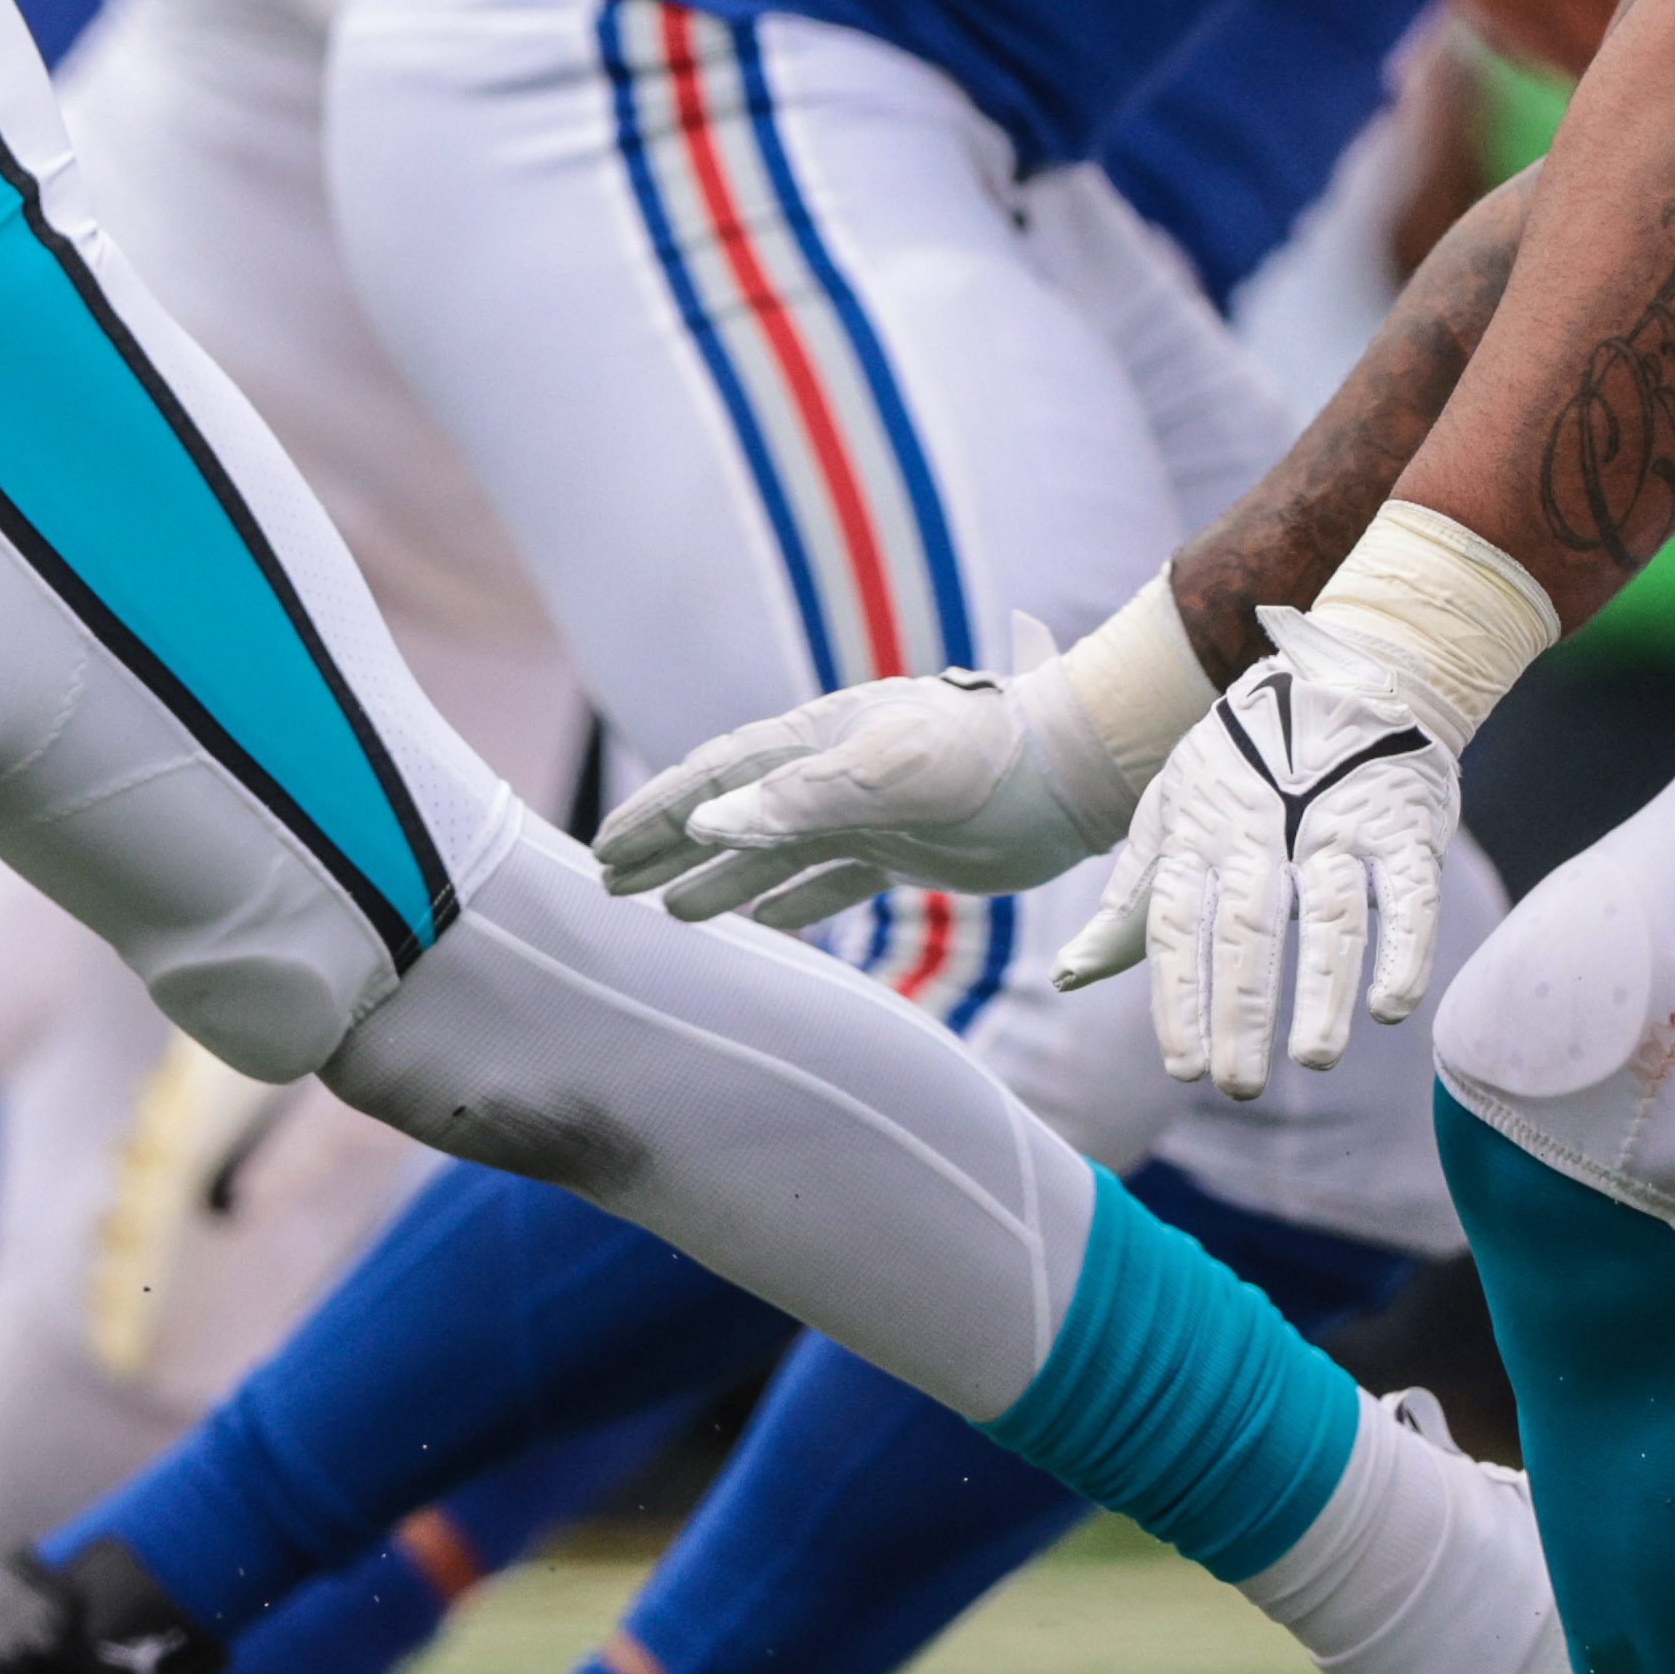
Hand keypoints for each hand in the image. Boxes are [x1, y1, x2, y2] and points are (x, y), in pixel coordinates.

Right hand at [593, 621, 1142, 931]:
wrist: (1073, 770)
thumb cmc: (984, 757)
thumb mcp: (889, 773)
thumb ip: (800, 799)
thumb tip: (706, 822)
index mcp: (811, 745)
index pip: (711, 780)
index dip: (655, 813)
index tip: (600, 847)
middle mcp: (827, 777)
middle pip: (727, 816)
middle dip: (665, 848)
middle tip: (607, 883)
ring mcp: (863, 814)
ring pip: (769, 853)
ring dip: (715, 879)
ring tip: (663, 911)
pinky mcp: (903, 850)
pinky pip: (827, 882)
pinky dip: (788, 904)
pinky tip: (763, 928)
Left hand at [1057, 608, 1466, 1097]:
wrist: (1340, 678)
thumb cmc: (1240, 766)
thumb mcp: (1170, 816)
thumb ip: (1133, 902)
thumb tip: (1071, 975)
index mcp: (1197, 835)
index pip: (1179, 925)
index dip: (1179, 996)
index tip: (1183, 1066)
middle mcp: (1260, 831)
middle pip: (1247, 929)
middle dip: (1241, 1011)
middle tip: (1237, 1084)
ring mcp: (1334, 824)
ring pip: (1327, 914)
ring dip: (1322, 989)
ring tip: (1315, 1058)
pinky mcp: (1402, 823)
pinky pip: (1406, 890)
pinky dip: (1403, 946)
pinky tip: (1391, 1005)